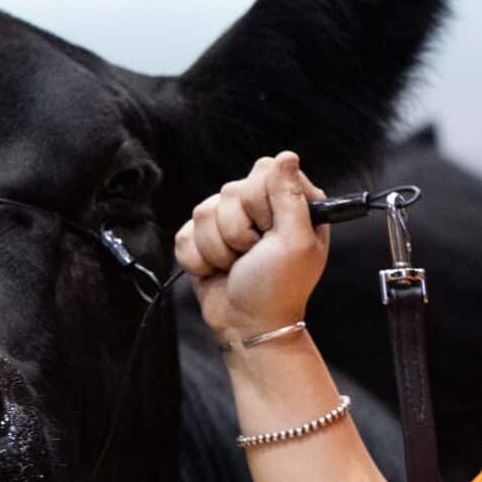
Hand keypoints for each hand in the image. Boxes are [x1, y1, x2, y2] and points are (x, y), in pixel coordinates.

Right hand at [173, 152, 329, 343]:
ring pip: (204, 212)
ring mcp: (229, 221)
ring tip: (237, 267)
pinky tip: (218, 272)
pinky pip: (185, 233)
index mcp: (291, 202)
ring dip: (219, 250)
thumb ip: (291, 198)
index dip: (261, 203)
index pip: (265, 170)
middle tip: (255, 255)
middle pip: (230, 191)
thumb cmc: (277, 288)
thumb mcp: (296, 243)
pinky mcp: (202, 238)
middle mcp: (260, 206)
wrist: (247, 326)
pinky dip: (199, 259)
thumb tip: (287, 156)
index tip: (271, 232)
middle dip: (238, 232)